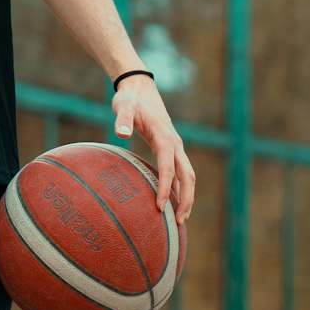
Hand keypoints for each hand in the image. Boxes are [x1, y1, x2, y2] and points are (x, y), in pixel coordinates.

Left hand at [112, 77, 194, 223]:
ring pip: (187, 174)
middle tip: (180, 223)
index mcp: (164, 137)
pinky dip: (178, 187)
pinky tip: (171, 200)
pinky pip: (178, 170)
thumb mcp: (122, 105)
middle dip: (186, 200)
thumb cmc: (129, 97)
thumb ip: (121, 118)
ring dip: (186, 196)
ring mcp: (174, 145)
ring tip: (179, 220)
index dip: (165, 189)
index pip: (169, 168)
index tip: (159, 207)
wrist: (139, 86)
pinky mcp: (169, 146)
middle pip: (187, 176)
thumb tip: (121, 133)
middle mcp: (174, 143)